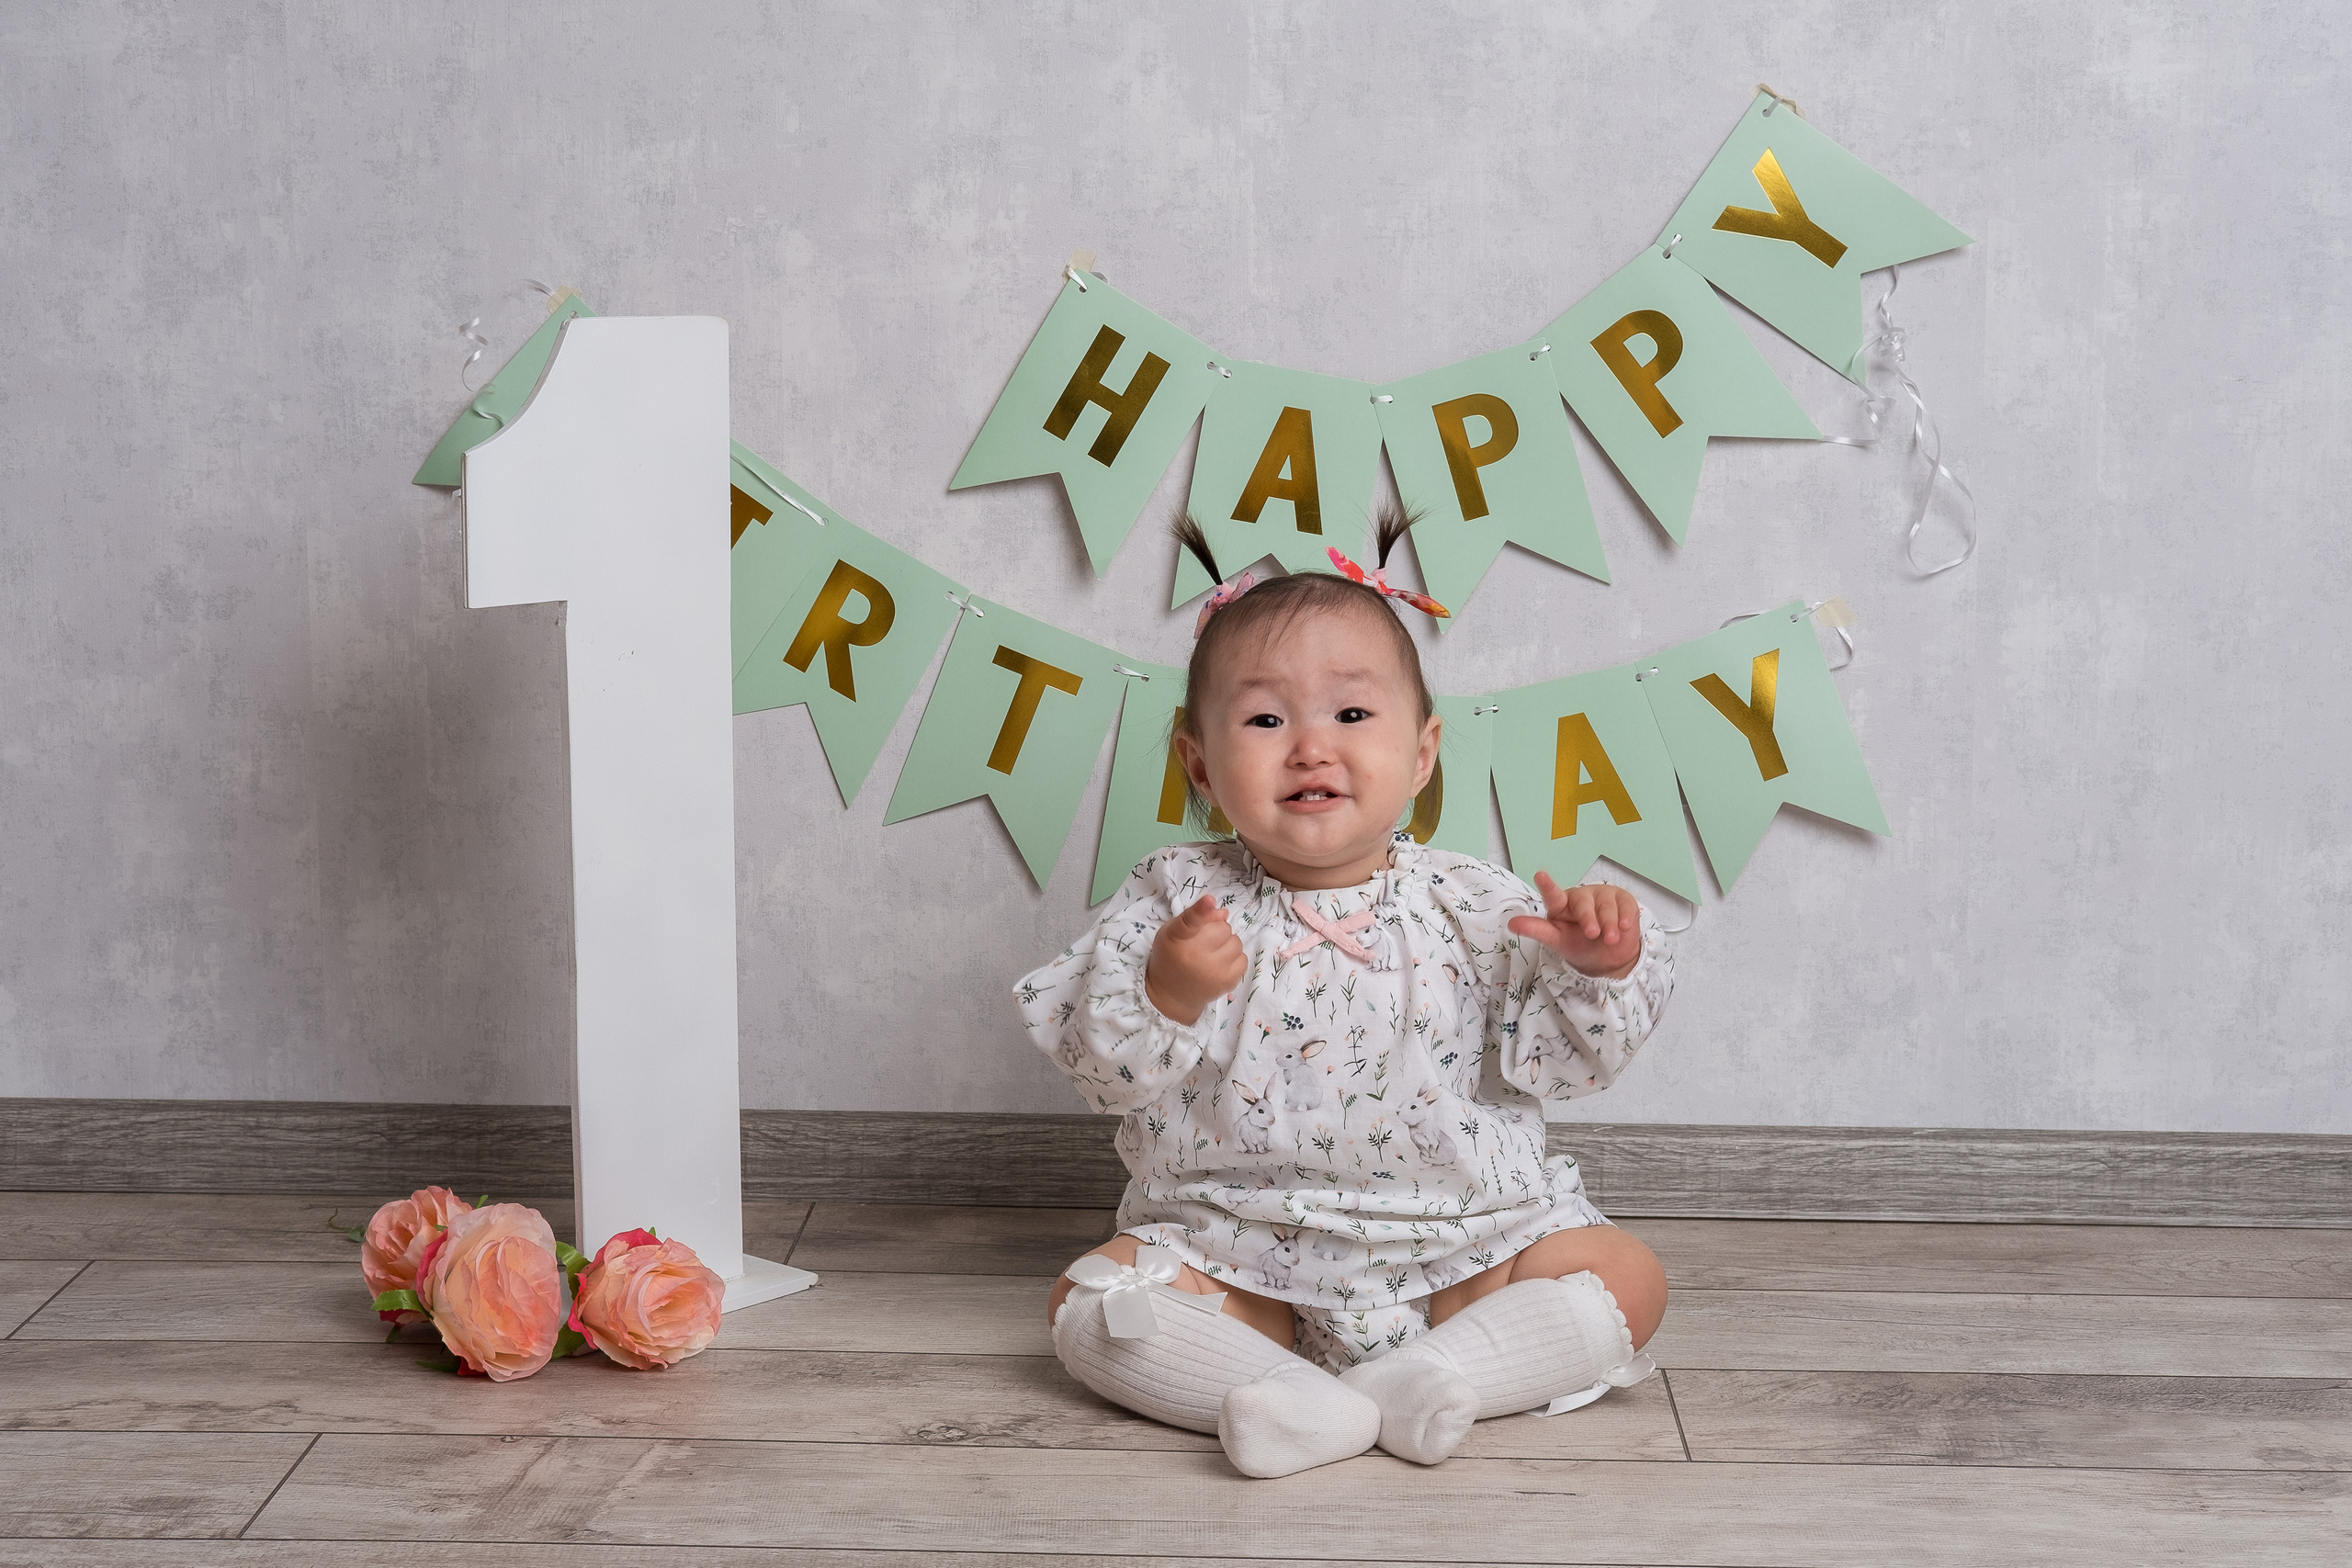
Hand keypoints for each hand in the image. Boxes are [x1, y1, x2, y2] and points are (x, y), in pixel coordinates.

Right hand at [1145, 898, 1246, 1024]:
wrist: (1172, 994)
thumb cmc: (1171, 957)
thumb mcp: (1173, 932)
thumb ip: (1195, 917)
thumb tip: (1224, 913)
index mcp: (1178, 939)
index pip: (1190, 921)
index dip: (1201, 910)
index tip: (1209, 900)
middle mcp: (1195, 956)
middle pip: (1223, 928)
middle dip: (1217, 930)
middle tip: (1205, 941)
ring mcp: (1213, 971)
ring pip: (1236, 942)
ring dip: (1227, 944)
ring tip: (1213, 953)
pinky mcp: (1227, 982)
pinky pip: (1243, 958)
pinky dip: (1234, 958)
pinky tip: (1220, 964)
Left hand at [1507, 872, 1643, 978]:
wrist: (1609, 957)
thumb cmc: (1579, 945)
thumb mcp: (1557, 941)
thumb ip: (1536, 930)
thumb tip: (1511, 924)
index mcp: (1561, 905)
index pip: (1553, 895)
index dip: (1547, 886)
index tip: (1539, 875)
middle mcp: (1581, 897)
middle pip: (1583, 903)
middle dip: (1589, 919)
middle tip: (1593, 934)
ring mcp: (1603, 895)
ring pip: (1606, 906)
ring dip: (1609, 924)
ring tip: (1610, 939)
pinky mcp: (1623, 898)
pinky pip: (1625, 905)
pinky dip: (1626, 917)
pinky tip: (1625, 927)